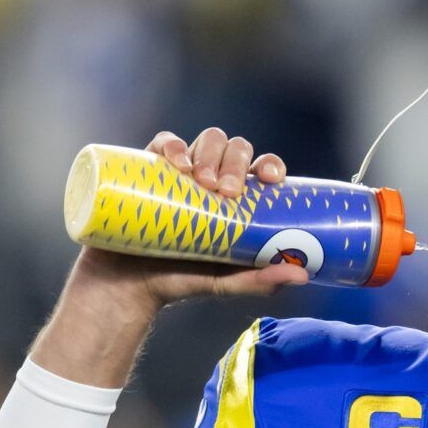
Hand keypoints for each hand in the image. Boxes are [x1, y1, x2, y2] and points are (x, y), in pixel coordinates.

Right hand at [71, 127, 310, 317]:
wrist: (126, 287)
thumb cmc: (179, 281)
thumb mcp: (224, 282)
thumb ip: (260, 280)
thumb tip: (302, 276)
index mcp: (236, 199)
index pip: (259, 168)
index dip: (269, 164)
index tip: (271, 179)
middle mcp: (210, 179)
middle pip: (234, 149)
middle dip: (235, 162)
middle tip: (226, 192)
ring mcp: (180, 172)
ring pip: (205, 140)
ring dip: (209, 152)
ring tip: (200, 182)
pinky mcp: (147, 170)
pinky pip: (163, 143)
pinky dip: (172, 144)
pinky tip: (177, 161)